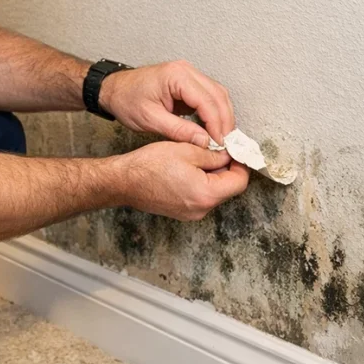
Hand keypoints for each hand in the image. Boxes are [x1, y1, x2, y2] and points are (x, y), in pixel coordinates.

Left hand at [100, 60, 234, 147]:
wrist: (112, 89)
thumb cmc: (125, 100)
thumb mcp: (150, 119)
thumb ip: (179, 130)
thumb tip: (204, 141)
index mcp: (176, 76)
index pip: (207, 100)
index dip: (217, 124)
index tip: (220, 143)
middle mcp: (186, 70)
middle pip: (218, 95)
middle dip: (225, 121)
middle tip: (227, 144)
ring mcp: (188, 74)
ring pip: (217, 94)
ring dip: (222, 117)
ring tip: (222, 139)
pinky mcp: (187, 82)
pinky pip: (209, 96)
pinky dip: (214, 112)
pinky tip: (213, 129)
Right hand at [110, 141, 250, 220]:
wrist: (123, 182)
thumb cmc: (149, 165)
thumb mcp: (187, 150)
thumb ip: (213, 155)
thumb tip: (227, 155)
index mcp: (206, 194)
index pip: (239, 181)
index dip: (240, 163)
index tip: (235, 152)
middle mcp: (201, 209)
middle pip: (227, 188)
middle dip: (225, 169)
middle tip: (216, 151)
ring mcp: (191, 214)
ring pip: (213, 193)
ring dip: (212, 176)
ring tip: (198, 158)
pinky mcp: (181, 212)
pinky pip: (199, 197)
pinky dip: (200, 183)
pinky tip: (187, 170)